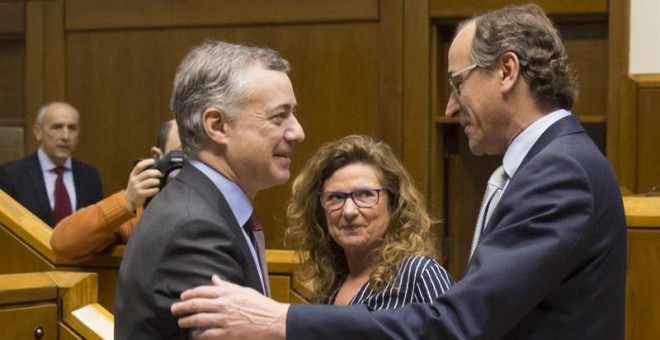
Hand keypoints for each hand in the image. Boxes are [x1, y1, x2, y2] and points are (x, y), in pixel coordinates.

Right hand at [124, 158, 160, 212]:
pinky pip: (152, 190)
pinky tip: (157, 189)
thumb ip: (145, 167)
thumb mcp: (137, 177)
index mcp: (133, 174)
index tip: (154, 161)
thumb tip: (155, 150)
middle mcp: (134, 180)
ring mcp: (137, 188)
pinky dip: (156, 189)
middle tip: (160, 174)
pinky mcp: (140, 195)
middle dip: (156, 173)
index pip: (139, 166)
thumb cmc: (137, 186)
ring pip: (151, 181)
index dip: (147, 162)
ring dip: (157, 181)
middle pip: (147, 173)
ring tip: (158, 182)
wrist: (129, 201)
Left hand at [171, 275, 288, 339]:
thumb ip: (227, 286)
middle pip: (196, 305)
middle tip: (173, 310)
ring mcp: (224, 320)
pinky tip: (195, 335)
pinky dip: (199, 335)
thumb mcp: (244, 291)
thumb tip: (214, 279)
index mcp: (228, 293)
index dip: (189, 294)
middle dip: (182, 307)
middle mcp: (223, 305)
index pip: (202, 291)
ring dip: (187, 321)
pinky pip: (208, 334)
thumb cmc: (261, 305)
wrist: (274, 321)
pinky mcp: (227, 334)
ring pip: (198, 320)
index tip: (182, 297)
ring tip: (182, 322)